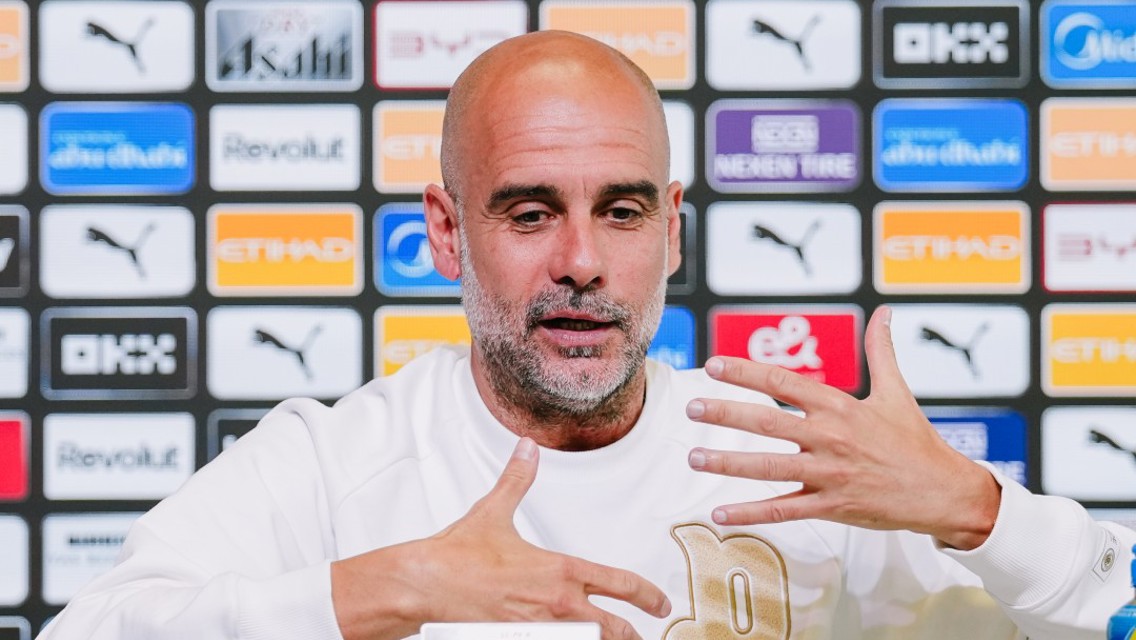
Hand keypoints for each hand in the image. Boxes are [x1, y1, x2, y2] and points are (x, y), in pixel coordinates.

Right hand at [332, 438, 670, 639]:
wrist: (427, 583)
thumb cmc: (458, 555)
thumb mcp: (495, 510)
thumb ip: (518, 480)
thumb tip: (526, 450)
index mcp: (560, 571)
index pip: (620, 584)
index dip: (648, 596)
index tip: (660, 602)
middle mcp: (558, 604)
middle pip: (615, 629)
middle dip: (633, 633)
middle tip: (645, 633)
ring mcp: (542, 629)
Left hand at [685, 306, 1000, 550]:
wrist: (944, 492)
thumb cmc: (917, 441)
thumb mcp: (897, 393)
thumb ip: (882, 352)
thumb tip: (885, 313)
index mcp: (840, 407)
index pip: (784, 383)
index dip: (746, 373)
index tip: (714, 365)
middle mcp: (830, 438)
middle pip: (767, 423)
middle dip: (725, 414)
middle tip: (691, 408)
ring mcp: (829, 474)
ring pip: (769, 467)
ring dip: (728, 463)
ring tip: (694, 458)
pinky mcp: (832, 506)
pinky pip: (784, 510)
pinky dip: (751, 512)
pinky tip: (720, 513)